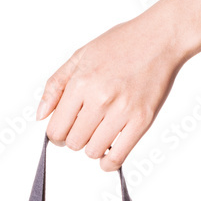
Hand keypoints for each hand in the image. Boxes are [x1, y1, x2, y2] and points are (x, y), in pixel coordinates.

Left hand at [36, 0, 187, 169]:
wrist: (160, 38)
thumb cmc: (122, 44)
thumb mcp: (80, 56)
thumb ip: (56, 86)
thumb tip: (41, 114)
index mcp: (81, 82)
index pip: (56, 128)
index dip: (57, 132)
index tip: (64, 129)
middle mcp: (100, 98)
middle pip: (73, 142)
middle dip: (75, 138)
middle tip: (83, 128)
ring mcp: (122, 111)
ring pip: (93, 151)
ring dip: (93, 147)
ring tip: (99, 133)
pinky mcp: (141, 121)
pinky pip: (118, 157)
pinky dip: (109, 162)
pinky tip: (107, 155)